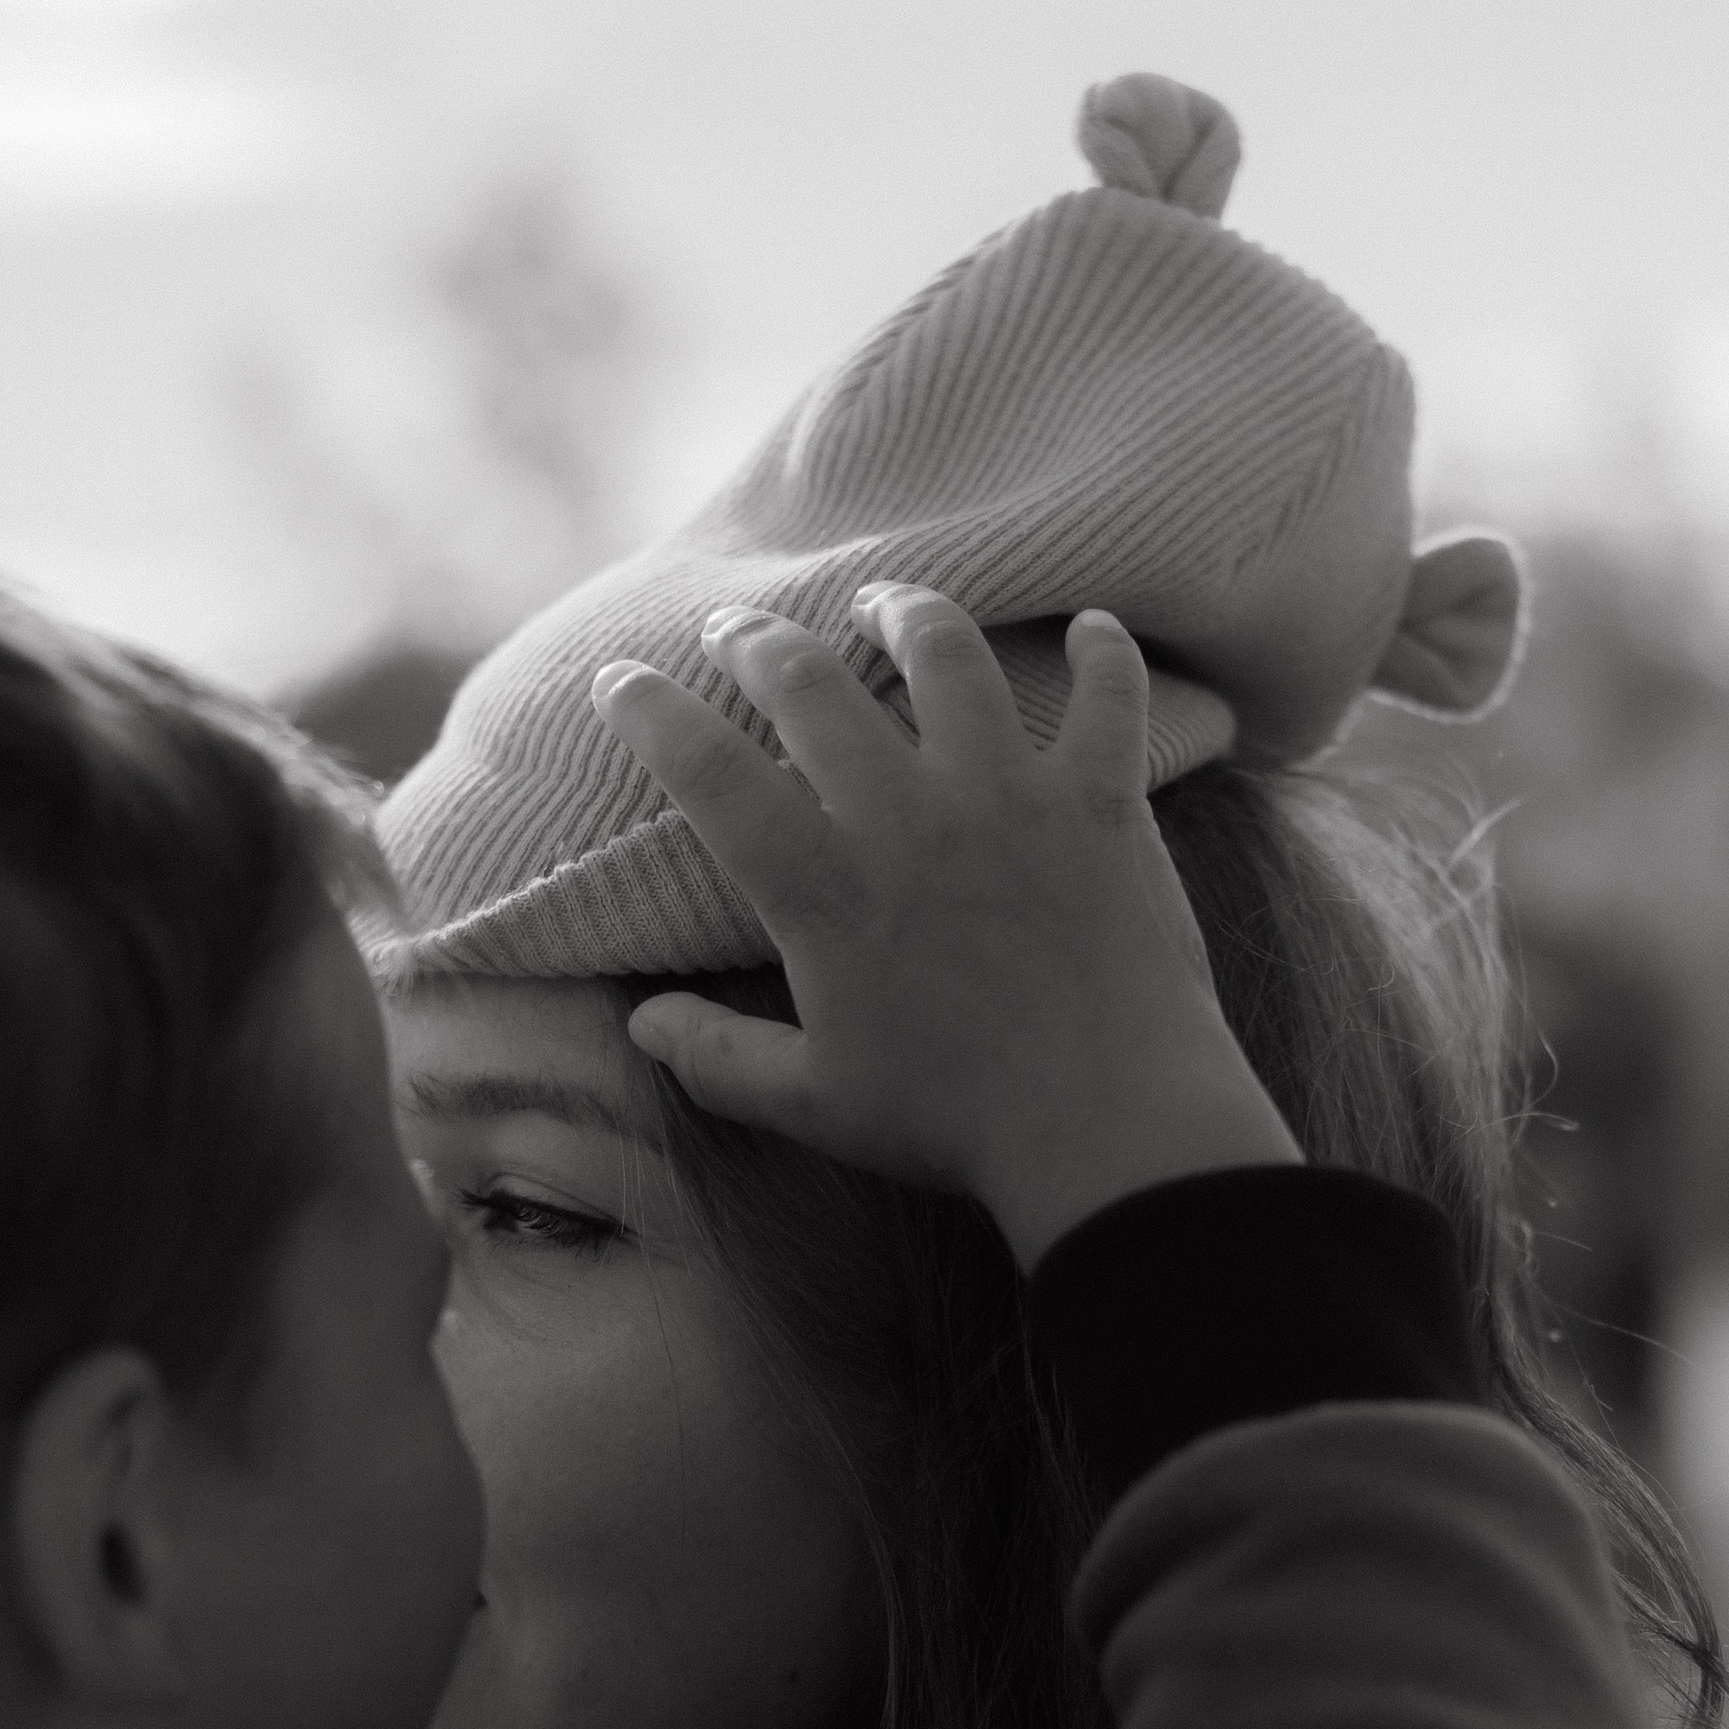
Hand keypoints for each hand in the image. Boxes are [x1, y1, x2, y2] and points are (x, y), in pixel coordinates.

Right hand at [590, 585, 1299, 1266]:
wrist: (1108, 1125)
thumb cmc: (956, 1123)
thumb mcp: (813, 1104)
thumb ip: (715, 1059)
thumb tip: (638, 1026)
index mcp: (824, 888)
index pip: (708, 773)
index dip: (651, 714)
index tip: (618, 679)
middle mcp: (908, 817)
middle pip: (811, 686)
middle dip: (757, 642)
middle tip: (735, 630)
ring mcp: (1010, 797)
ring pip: (948, 657)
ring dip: (904, 614)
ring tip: (883, 604)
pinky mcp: (1101, 804)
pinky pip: (1109, 699)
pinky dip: (1106, 656)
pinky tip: (1095, 628)